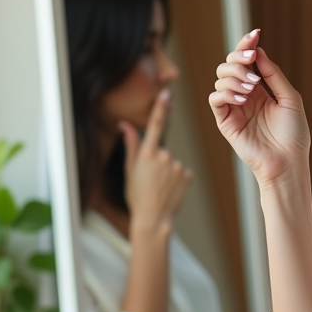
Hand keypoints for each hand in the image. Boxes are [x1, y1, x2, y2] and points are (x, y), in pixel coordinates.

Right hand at [119, 89, 192, 232]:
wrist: (153, 218)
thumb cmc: (136, 195)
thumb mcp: (129, 169)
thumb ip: (130, 144)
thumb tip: (124, 125)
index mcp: (147, 153)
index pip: (155, 125)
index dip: (161, 108)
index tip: (166, 93)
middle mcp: (164, 156)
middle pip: (162, 150)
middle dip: (157, 161)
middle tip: (150, 178)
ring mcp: (177, 165)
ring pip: (172, 162)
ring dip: (167, 171)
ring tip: (159, 186)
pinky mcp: (187, 174)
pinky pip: (181, 171)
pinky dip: (176, 178)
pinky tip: (169, 189)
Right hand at [210, 30, 310, 186]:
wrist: (288, 162)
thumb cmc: (294, 135)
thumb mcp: (290, 98)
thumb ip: (274, 74)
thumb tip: (259, 52)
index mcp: (261, 89)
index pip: (247, 62)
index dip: (247, 46)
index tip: (255, 35)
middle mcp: (245, 96)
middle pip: (229, 65)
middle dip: (239, 58)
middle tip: (252, 62)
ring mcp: (234, 108)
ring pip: (220, 78)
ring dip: (235, 76)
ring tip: (252, 87)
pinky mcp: (225, 121)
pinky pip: (215, 98)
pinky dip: (226, 92)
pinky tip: (242, 98)